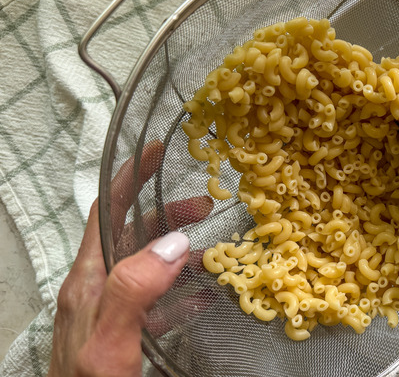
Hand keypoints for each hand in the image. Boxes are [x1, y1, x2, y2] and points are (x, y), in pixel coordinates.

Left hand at [49, 142, 212, 375]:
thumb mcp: (109, 340)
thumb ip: (135, 289)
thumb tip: (173, 242)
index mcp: (90, 279)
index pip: (109, 212)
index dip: (131, 178)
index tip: (156, 153)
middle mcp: (99, 288)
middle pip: (133, 234)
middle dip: (169, 214)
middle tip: (207, 208)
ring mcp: (111, 311)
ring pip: (148, 265)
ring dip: (180, 251)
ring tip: (213, 250)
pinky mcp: (126, 333)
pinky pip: (156, 301)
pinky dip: (181, 291)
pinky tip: (203, 298)